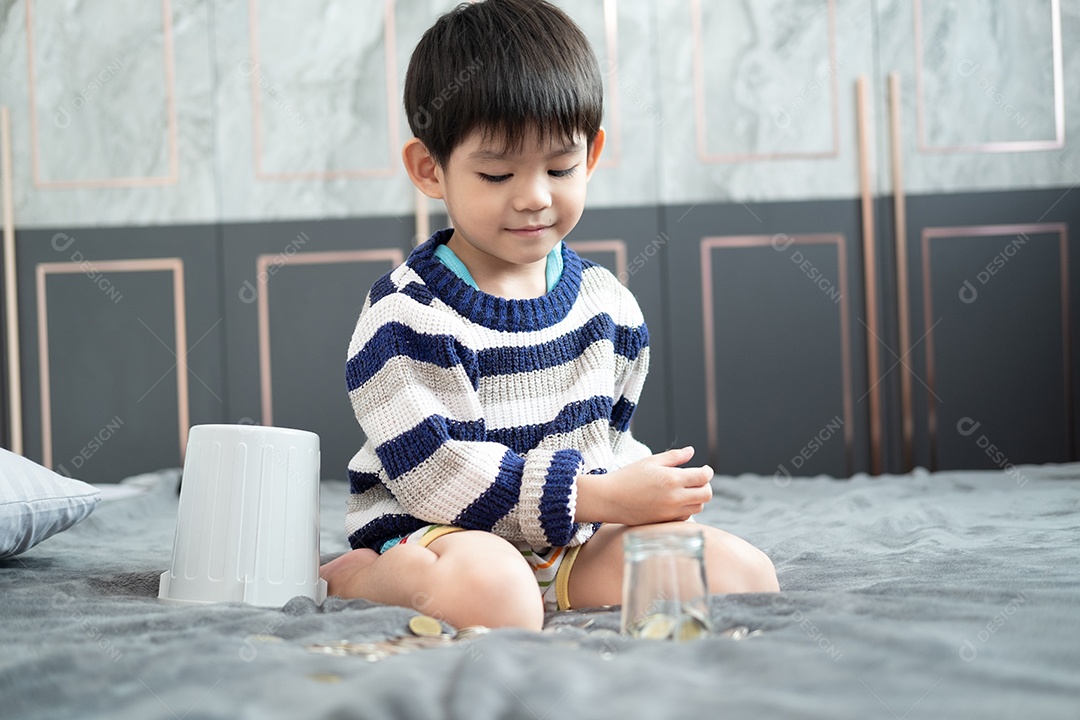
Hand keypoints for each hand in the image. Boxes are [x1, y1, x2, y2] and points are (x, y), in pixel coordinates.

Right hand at [575, 446, 712, 524]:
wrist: (609, 499)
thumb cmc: (628, 477)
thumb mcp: (651, 461)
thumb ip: (674, 456)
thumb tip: (692, 451)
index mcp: (672, 478)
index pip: (703, 477)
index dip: (708, 472)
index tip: (704, 469)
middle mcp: (674, 497)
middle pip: (706, 495)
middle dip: (706, 486)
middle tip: (698, 481)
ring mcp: (670, 512)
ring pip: (698, 507)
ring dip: (697, 498)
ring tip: (685, 491)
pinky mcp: (664, 522)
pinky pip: (685, 517)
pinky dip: (686, 509)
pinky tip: (675, 502)